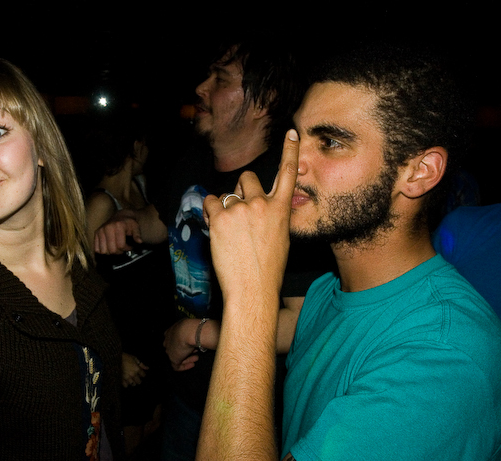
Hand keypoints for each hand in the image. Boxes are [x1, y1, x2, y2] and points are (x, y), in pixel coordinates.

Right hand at [94, 211, 141, 254]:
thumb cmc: (128, 223)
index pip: (120, 246)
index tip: (130, 246)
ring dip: (110, 252)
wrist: (120, 216)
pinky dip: (103, 251)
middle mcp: (107, 228)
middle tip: (123, 248)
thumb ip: (137, 234)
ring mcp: (100, 230)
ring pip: (104, 251)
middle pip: (112, 250)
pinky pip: (97, 249)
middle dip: (119, 252)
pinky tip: (109, 246)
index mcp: (118, 226)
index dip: (127, 249)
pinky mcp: (95, 233)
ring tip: (116, 247)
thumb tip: (139, 242)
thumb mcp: (135, 227)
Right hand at [122, 353, 148, 387]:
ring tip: (131, 379)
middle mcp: (133, 375)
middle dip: (138, 379)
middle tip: (136, 377)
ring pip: (133, 384)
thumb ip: (141, 364)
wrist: (115, 358)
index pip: (143, 375)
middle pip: (139, 382)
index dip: (143, 374)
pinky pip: (126, 385)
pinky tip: (126, 381)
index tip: (141, 373)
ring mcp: (127, 378)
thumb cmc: (125, 357)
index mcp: (137, 369)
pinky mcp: (121, 380)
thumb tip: (147, 368)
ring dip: (133, 382)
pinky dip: (126, 384)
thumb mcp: (134, 358)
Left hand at [163, 318, 219, 370]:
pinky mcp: (172, 359)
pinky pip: (177, 365)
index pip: (175, 339)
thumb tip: (196, 335)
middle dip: (186, 350)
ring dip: (187, 358)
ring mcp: (169, 350)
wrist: (187, 332)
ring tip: (197, 358)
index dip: (184, 342)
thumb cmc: (191, 327)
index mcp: (170, 331)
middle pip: (176, 348)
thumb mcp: (190, 327)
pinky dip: (185, 366)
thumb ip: (190, 332)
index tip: (192, 343)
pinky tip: (192, 365)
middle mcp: (167, 340)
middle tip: (195, 352)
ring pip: (177, 356)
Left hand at [202, 130, 299, 307]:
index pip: (287, 173)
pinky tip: (214, 227)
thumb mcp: (279, 238)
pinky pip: (209, 202)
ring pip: (226, 194)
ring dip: (224, 207)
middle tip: (238, 211)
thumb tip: (259, 209)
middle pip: (247, 178)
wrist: (252, 288)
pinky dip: (208, 212)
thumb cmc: (267, 269)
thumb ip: (271, 217)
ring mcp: (240, 209)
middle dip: (241, 189)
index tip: (291, 133)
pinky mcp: (220, 217)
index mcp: (280, 209)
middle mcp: (261, 204)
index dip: (289, 151)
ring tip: (228, 232)